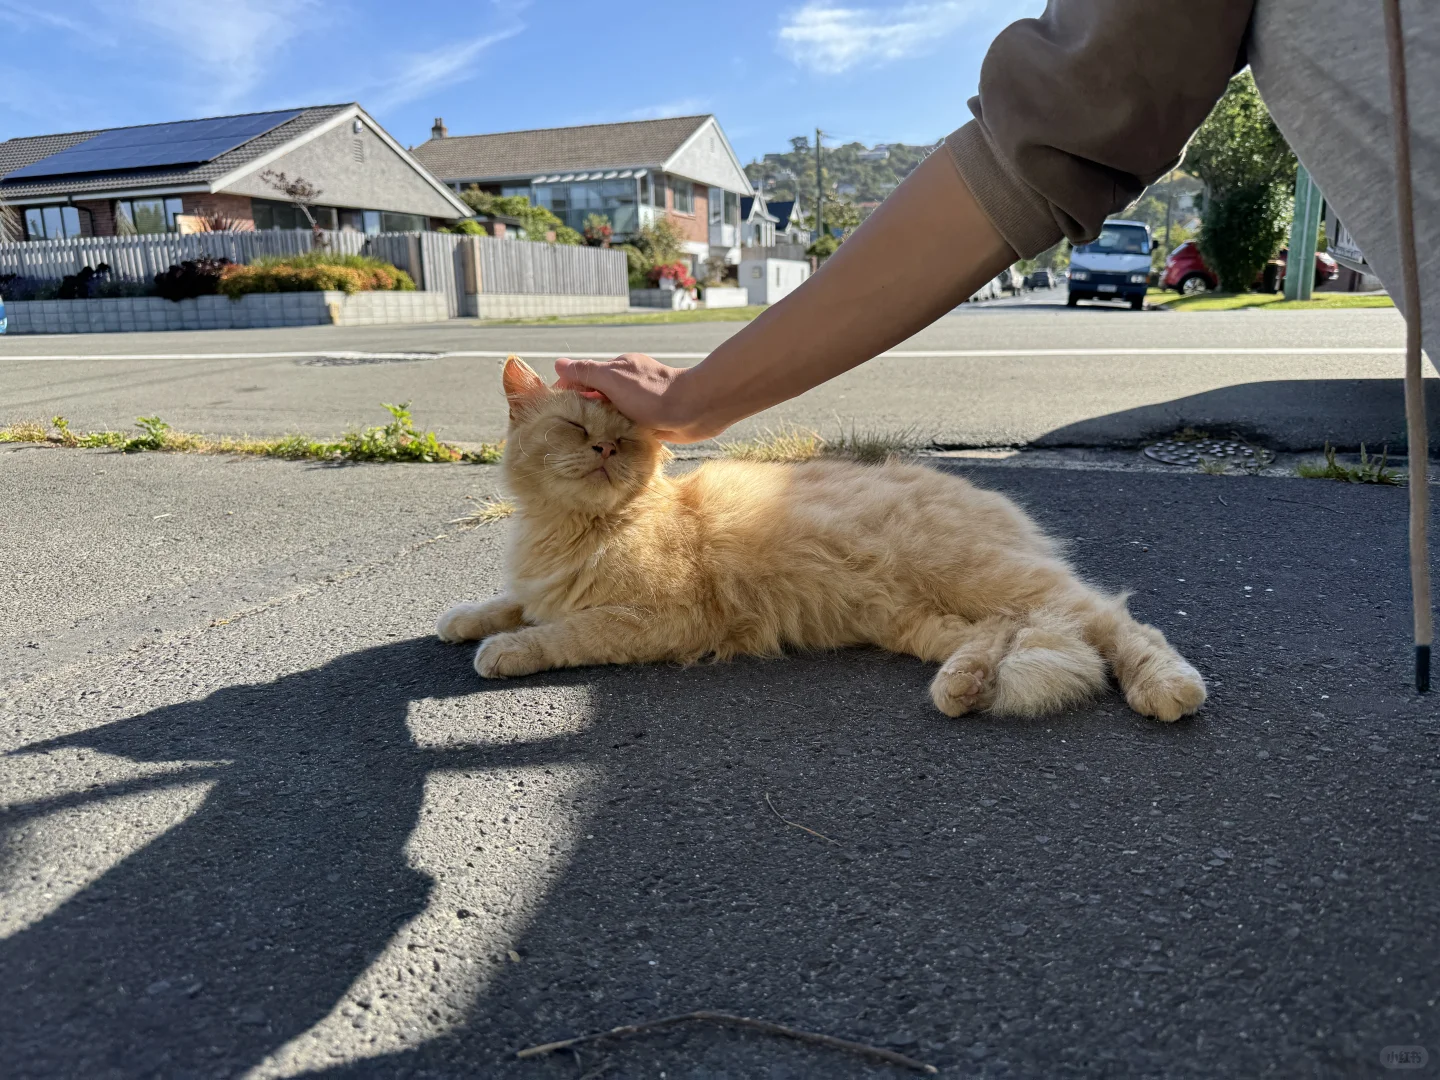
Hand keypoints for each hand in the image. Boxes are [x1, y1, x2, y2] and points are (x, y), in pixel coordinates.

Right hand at [553, 353, 718, 441]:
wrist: (696, 410)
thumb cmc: (653, 393)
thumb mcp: (613, 379)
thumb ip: (587, 372)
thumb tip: (558, 363)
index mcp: (617, 369)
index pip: (583, 378)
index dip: (567, 391)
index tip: (555, 410)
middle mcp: (628, 384)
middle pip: (597, 398)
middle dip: (583, 412)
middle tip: (569, 433)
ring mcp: (641, 403)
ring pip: (612, 415)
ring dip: (602, 426)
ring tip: (589, 444)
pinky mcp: (653, 421)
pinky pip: (629, 428)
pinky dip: (620, 435)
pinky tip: (613, 447)